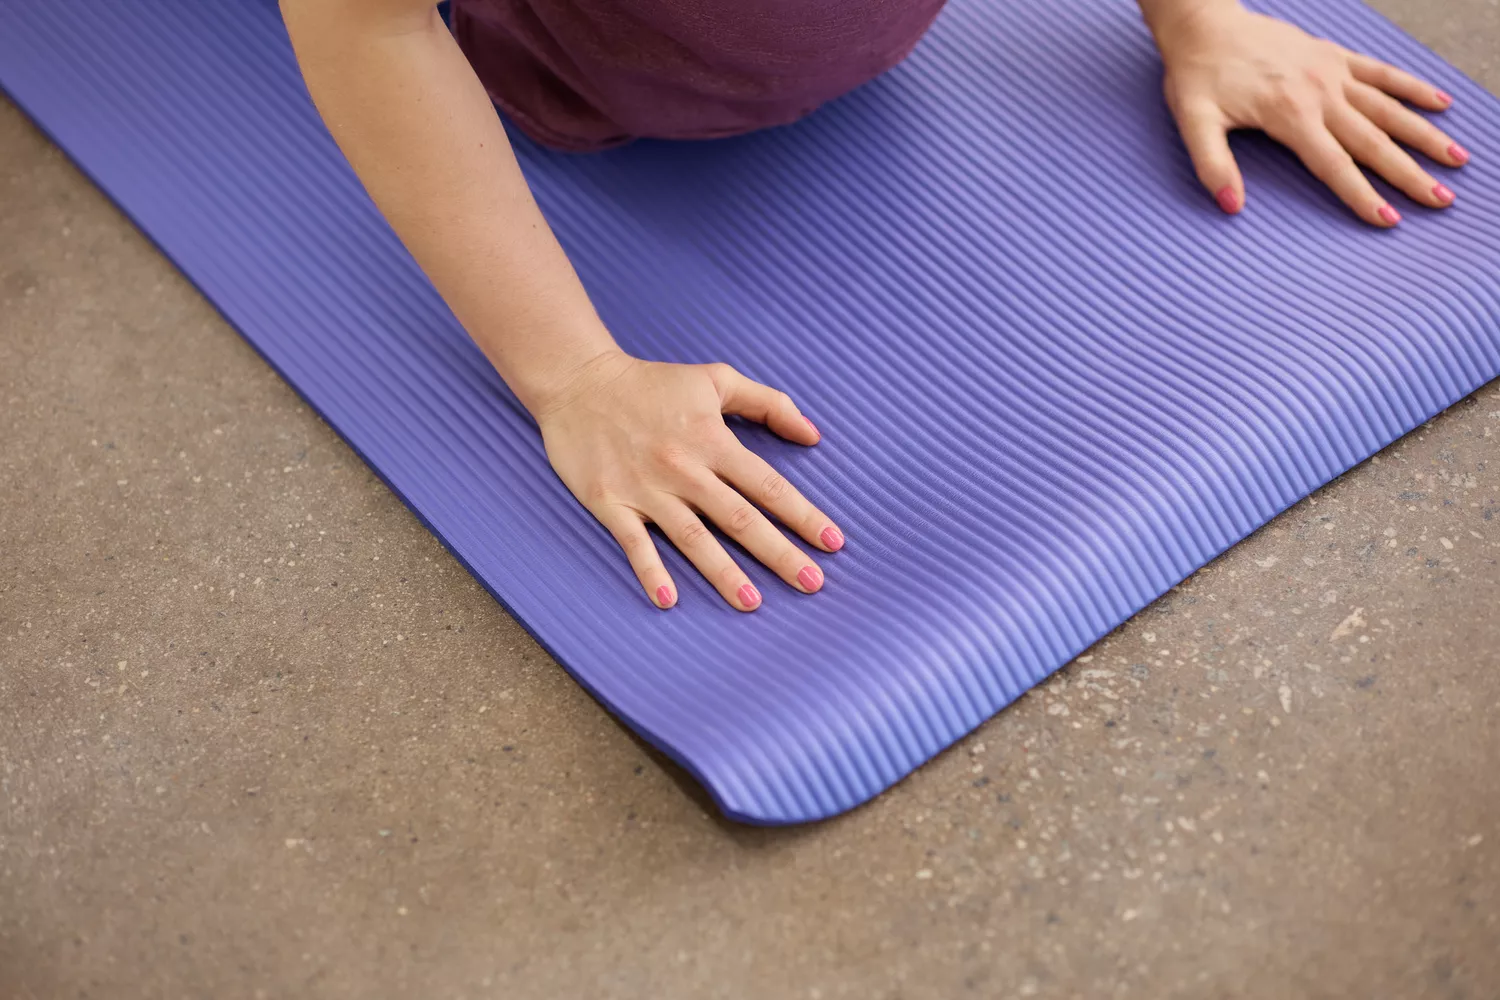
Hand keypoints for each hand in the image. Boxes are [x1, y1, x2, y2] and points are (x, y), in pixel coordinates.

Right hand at [534, 350, 844, 610]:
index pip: (768, 484)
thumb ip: (767, 404)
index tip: (832, 542)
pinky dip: (651, 571)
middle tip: (812, 583)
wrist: (579, 381)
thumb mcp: (715, 379)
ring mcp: (647, 489)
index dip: (803, 514)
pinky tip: (669, 600)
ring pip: (693, 538)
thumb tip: (812, 434)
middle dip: (779, 553)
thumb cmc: (652, 383)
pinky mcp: (611, 502)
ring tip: (752, 602)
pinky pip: (634, 543)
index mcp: (712, 440)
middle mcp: (684, 469)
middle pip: (740, 518)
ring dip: (724, 572)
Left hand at [1151, 2, 1468, 224]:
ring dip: (1424, 134)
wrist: (1203, 25)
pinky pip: (1382, 73)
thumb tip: (1231, 206)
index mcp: (1289, 115)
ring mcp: (1332, 73)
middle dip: (1410, 173)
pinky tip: (1440, 104)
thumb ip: (1212, 165)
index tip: (1389, 219)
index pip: (1334, 165)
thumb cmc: (1197, 76)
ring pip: (1388, 108)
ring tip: (1456, 158)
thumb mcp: (1192, 123)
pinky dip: (1412, 87)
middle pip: (1373, 142)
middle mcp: (1320, 94)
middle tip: (1441, 200)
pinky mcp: (1334, 56)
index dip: (1362, 195)